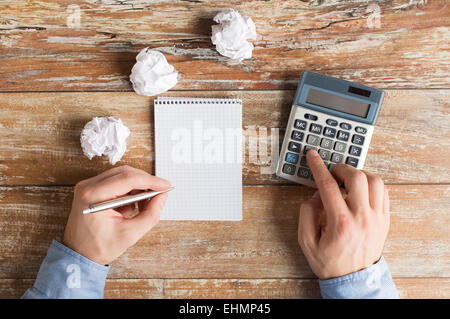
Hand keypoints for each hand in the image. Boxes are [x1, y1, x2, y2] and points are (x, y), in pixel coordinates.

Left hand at [63, 165, 170, 264]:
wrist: (78, 254)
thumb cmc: (98, 247)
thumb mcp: (129, 235)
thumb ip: (150, 215)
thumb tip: (162, 197)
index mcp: (93, 196)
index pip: (127, 179)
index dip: (150, 181)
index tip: (166, 186)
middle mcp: (88, 186)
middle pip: (125, 173)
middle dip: (145, 182)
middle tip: (159, 194)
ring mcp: (88, 186)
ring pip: (122, 175)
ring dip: (138, 187)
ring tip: (144, 205)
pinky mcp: (93, 189)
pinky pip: (116, 181)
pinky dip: (129, 190)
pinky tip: (133, 206)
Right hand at [298, 150, 389, 279]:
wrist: (353, 280)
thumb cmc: (330, 262)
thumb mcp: (306, 241)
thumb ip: (306, 213)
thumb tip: (315, 195)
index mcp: (341, 223)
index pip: (328, 185)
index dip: (318, 167)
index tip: (313, 156)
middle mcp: (363, 218)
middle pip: (357, 177)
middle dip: (341, 168)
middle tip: (332, 172)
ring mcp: (378, 218)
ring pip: (375, 181)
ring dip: (359, 174)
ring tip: (347, 180)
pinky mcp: (385, 220)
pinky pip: (384, 192)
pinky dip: (372, 184)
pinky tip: (360, 189)